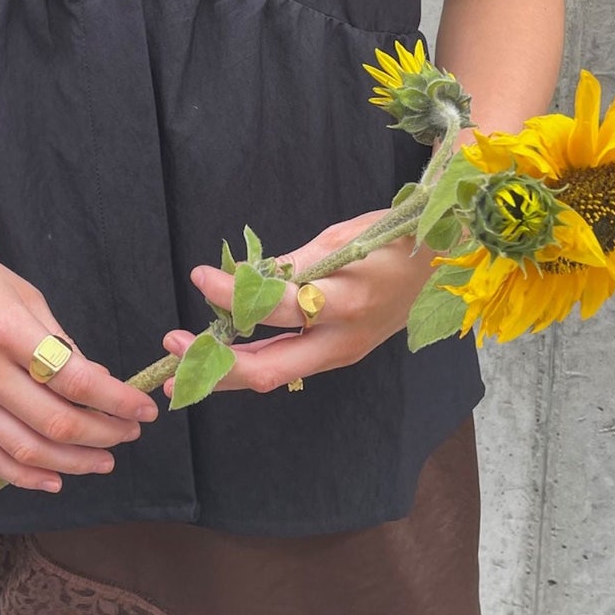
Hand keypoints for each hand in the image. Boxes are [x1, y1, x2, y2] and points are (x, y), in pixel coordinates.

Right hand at [0, 239, 157, 493]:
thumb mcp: (28, 298)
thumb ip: (62, 345)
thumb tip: (100, 383)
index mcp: (8, 332)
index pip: (76, 381)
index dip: (117, 401)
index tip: (143, 408)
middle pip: (55, 423)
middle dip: (104, 435)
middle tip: (130, 433)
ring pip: (26, 450)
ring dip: (73, 462)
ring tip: (104, 459)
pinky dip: (25, 476)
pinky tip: (56, 479)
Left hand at [159, 210, 436, 396]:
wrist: (441, 266)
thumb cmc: (393, 242)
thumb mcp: (341, 239)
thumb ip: (292, 265)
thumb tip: (244, 279)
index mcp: (347, 301)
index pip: (277, 306)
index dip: (233, 295)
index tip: (201, 276)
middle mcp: (342, 338)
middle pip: (271, 368)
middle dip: (216, 365)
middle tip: (174, 349)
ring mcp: (340, 354)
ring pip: (275, 374)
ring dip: (225, 371)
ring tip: (182, 362)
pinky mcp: (338, 357)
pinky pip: (288, 365)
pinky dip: (251, 360)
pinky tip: (221, 355)